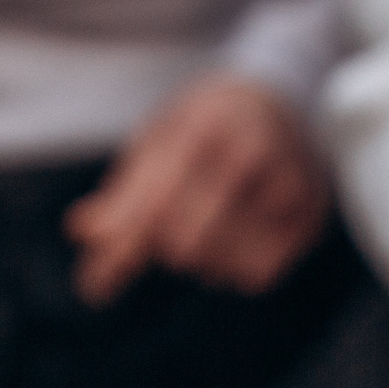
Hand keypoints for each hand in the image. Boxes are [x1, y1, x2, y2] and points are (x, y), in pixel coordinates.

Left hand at [63, 75, 331, 306]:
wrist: (287, 98)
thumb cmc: (208, 125)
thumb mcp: (160, 140)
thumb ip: (122, 190)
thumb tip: (79, 231)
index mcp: (201, 128)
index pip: (152, 208)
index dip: (120, 251)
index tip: (92, 289)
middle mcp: (249, 154)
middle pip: (183, 246)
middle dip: (162, 249)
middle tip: (163, 237)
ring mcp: (286, 186)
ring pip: (218, 265)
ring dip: (200, 260)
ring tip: (206, 226)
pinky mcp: (309, 217)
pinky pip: (255, 276)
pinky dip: (234, 269)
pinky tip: (236, 240)